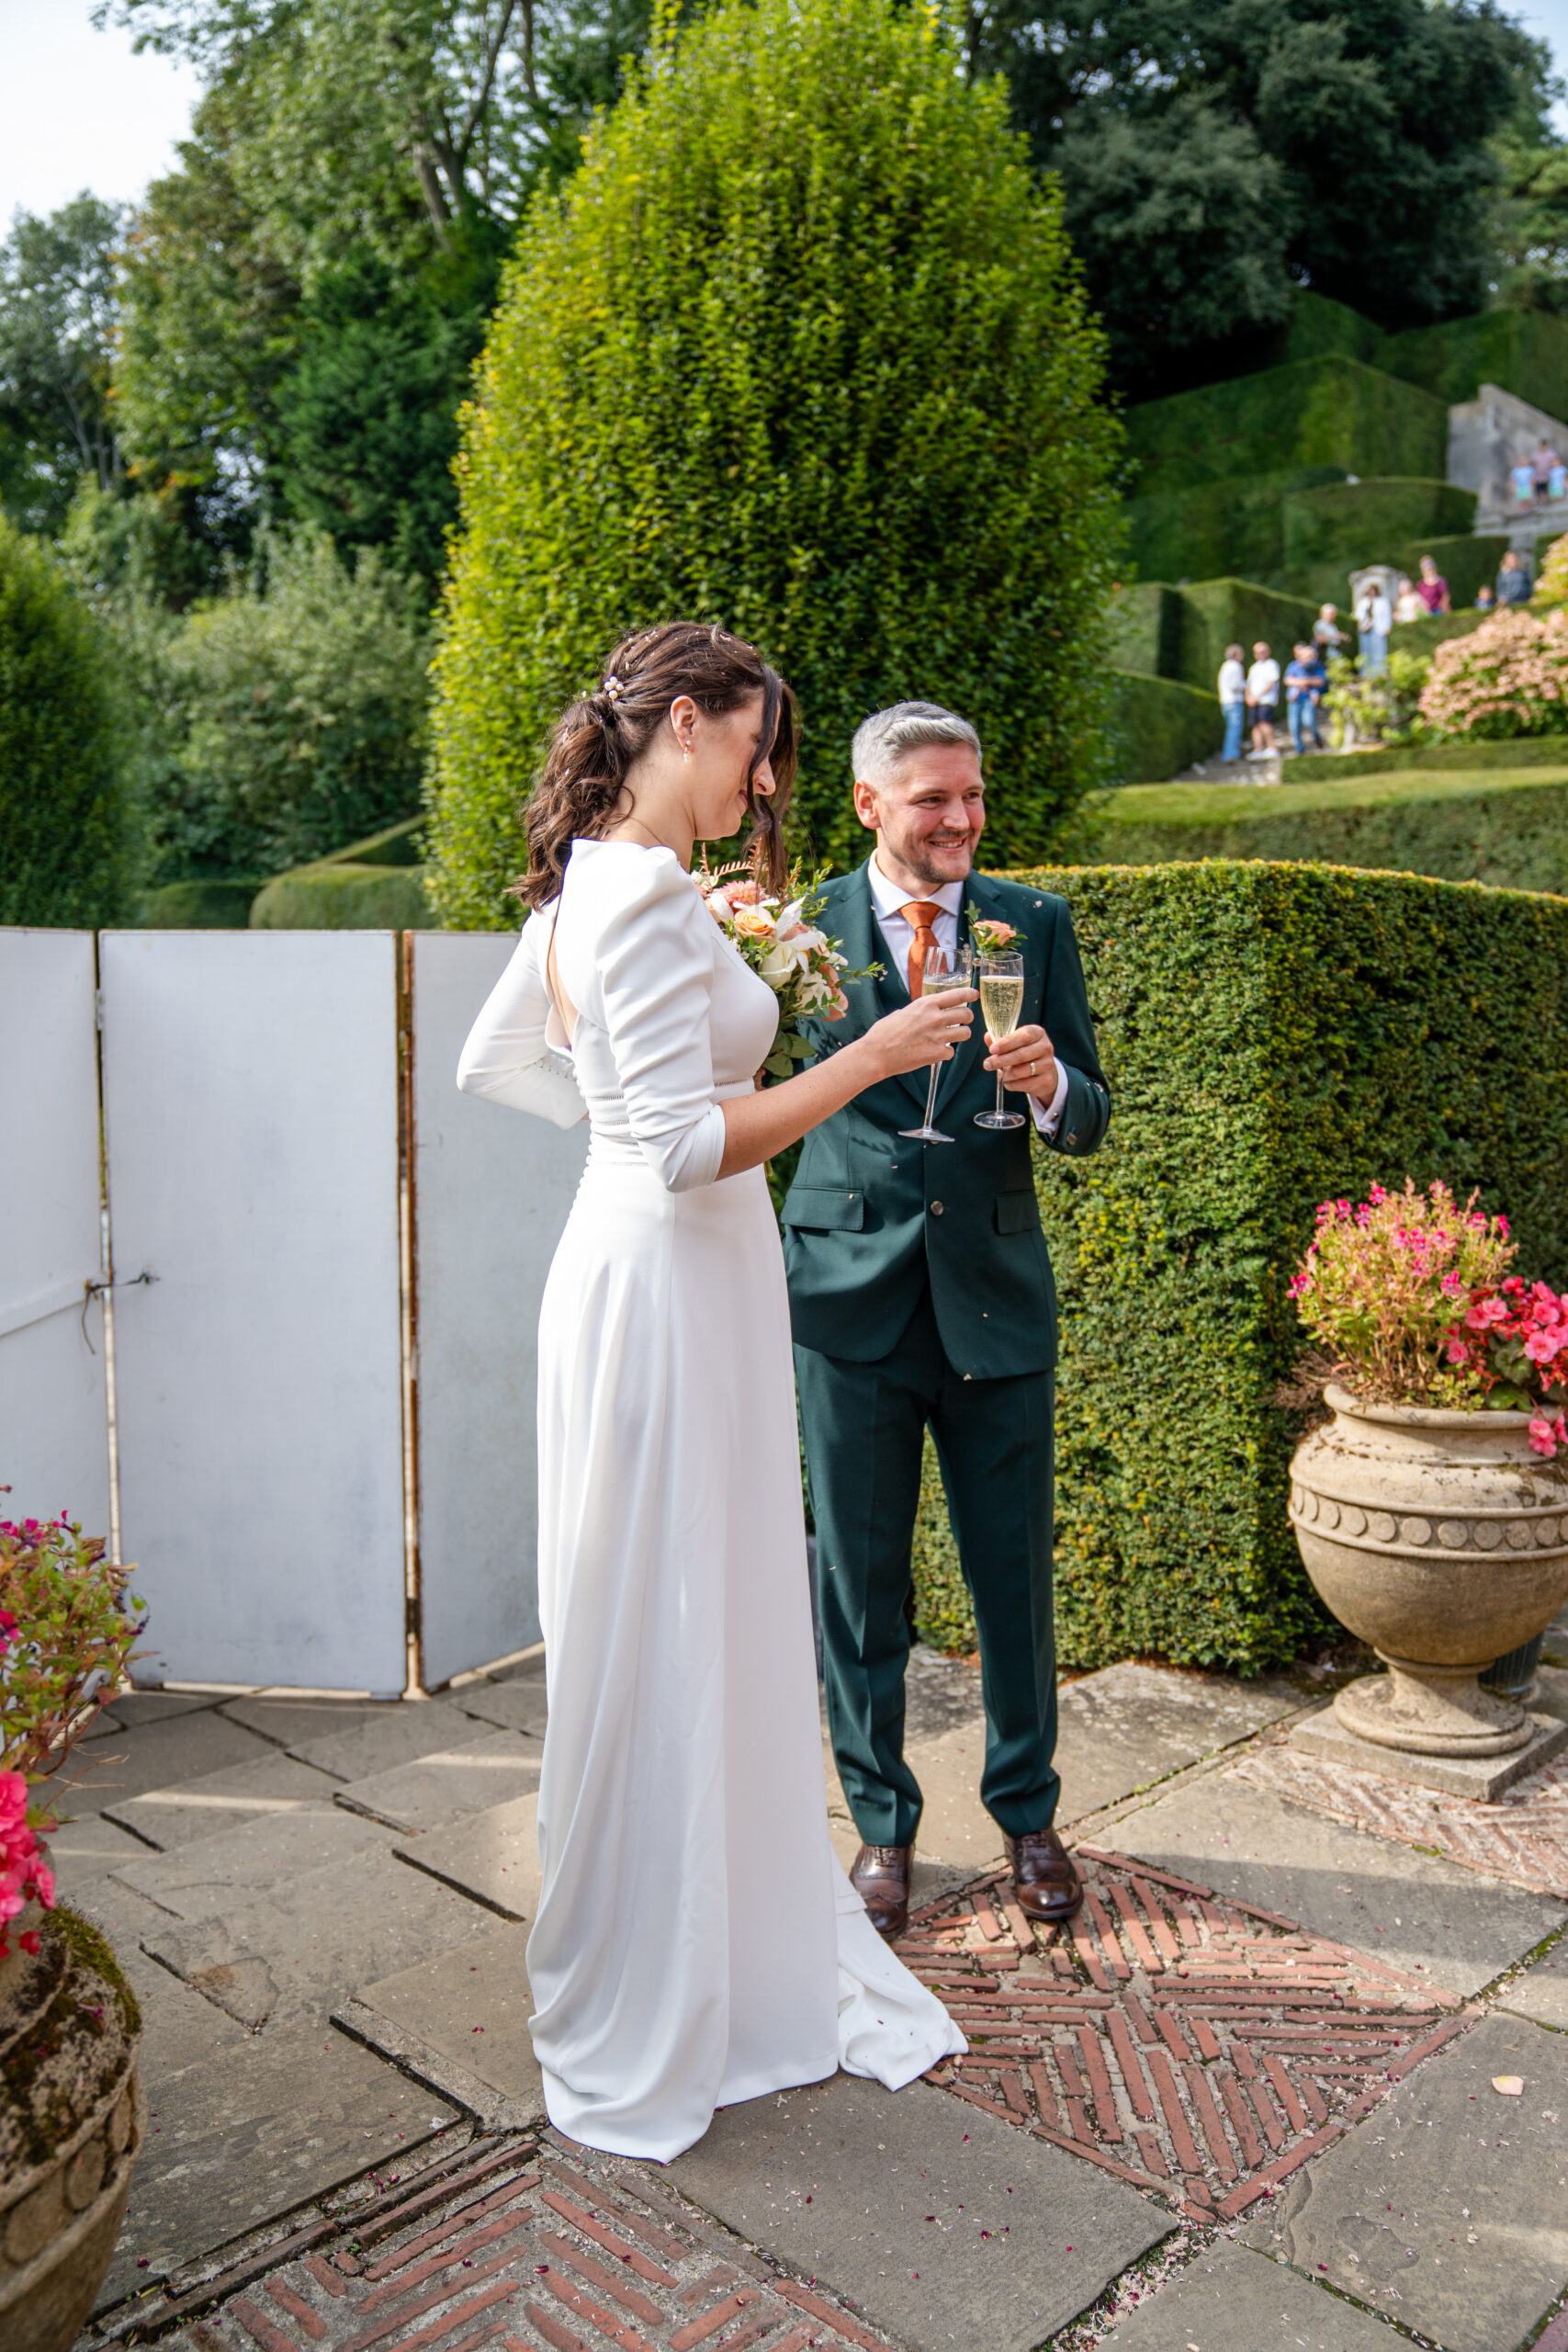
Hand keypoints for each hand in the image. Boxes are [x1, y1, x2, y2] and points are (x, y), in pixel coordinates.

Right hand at [859, 985, 974, 1080]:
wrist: (876, 1054)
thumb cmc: (883, 1033)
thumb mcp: (901, 1013)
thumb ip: (916, 1011)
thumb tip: (921, 1012)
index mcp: (926, 1004)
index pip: (957, 995)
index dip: (970, 993)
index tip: (975, 994)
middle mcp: (935, 1018)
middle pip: (967, 1014)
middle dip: (967, 1018)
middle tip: (963, 1021)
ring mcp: (938, 1036)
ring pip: (965, 1033)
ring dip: (961, 1035)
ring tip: (952, 1037)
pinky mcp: (937, 1054)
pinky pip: (951, 1052)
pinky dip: (945, 1053)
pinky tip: (935, 1053)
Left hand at [985, 1021, 1056, 1100]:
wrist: (1046, 1071)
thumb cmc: (1026, 1052)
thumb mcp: (1016, 1042)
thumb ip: (1001, 1040)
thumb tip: (987, 1037)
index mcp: (1038, 1033)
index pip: (1023, 1037)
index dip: (1006, 1043)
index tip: (992, 1049)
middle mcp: (1045, 1047)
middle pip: (1021, 1055)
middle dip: (1000, 1060)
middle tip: (987, 1064)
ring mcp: (1048, 1064)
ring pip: (1019, 1071)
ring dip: (1005, 1074)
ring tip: (1001, 1073)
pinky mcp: (1046, 1081)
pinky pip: (1022, 1085)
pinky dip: (1010, 1084)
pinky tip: (1008, 1081)